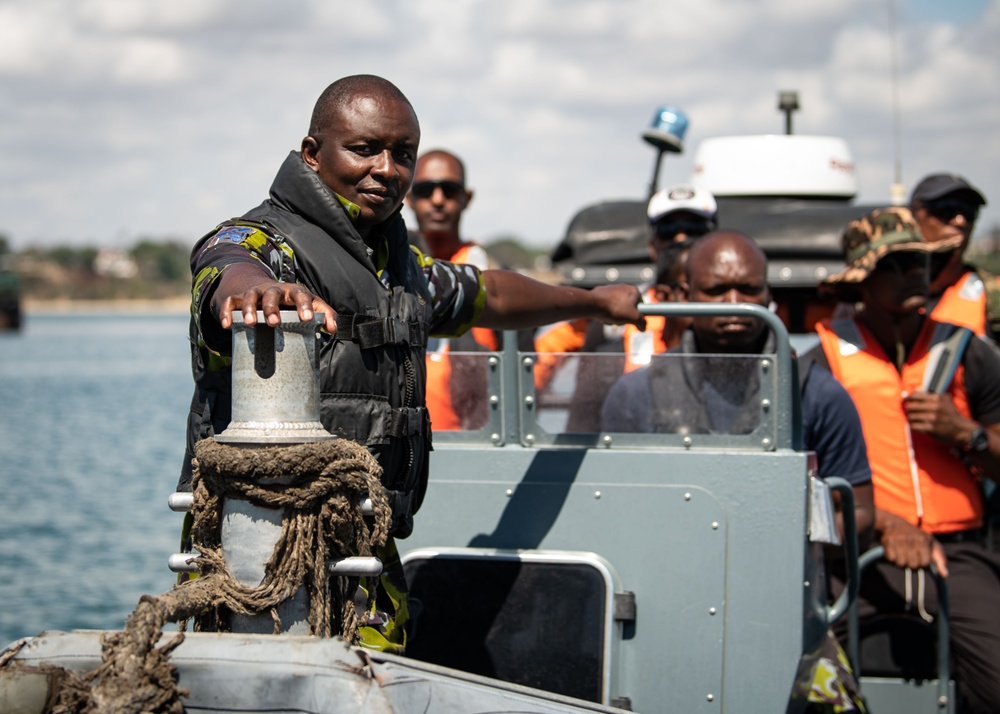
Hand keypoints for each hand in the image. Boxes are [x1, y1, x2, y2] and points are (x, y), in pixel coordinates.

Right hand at [217, 278, 337, 334]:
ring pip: (250, 296)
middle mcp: (273, 290)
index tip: (307, 319)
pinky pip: (230, 302)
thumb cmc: (292, 303)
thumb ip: (324, 315)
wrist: (265, 291)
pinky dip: (227, 312)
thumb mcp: (310, 305)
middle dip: (272, 307)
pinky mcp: (239, 298)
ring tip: (250, 323)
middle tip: (274, 323)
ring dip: (249, 308)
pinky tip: (226, 326)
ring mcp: (255, 293)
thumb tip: (333, 329)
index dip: (304, 305)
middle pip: (272, 294)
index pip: (300, 294)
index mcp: (292, 292)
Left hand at [591, 284, 645, 329]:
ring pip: (617, 308)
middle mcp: (624, 287)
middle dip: (624, 317)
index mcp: (634, 290)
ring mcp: (612, 289)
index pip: (641, 305)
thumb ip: (642, 323)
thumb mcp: (633, 318)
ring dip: (614, 317)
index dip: (638, 315)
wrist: (592, 304)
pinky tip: (602, 315)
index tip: (632, 321)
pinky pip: (607, 306)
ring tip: (609, 318)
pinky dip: (606, 312)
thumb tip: (643, 328)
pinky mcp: (601, 292)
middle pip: (628, 307)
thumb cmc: (614, 309)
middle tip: (619, 321)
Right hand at [878, 510, 948, 577]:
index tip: (920, 559)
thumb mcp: (932, 544)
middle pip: (913, 565)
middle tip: (910, 557)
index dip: (923, 565)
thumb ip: (940, 560)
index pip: (925, 563)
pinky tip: (895, 550)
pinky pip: (891, 559)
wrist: (894, 523)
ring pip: (901, 564)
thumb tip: (944, 575)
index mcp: (923, 541)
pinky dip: (892, 557)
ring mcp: (898, 540)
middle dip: (912, 564)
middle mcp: (911, 540)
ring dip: (901, 561)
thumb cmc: (917, 537)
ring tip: (902, 553)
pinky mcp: (887, 542)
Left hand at [903, 391, 973, 446]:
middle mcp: (935, 407)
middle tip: (910, 412)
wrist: (961, 430)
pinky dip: (913, 426)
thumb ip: (931, 394)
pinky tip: (917, 426)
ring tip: (914, 420)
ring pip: (911, 417)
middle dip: (909, 410)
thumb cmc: (950, 414)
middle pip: (911, 407)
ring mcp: (932, 418)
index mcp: (938, 398)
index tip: (904, 401)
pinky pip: (913, 426)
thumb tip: (915, 389)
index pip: (916, 395)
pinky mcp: (930, 428)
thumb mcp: (945, 401)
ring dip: (910, 419)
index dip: (907, 398)